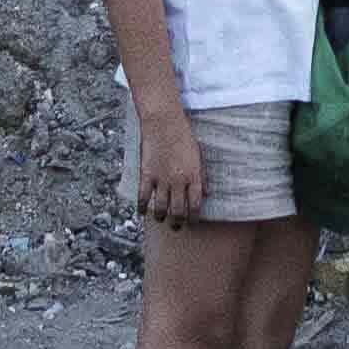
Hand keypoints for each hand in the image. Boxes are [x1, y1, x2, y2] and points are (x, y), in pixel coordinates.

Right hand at [130, 109, 212, 227]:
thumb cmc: (184, 136)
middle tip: (176, 226)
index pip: (195, 205)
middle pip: (178, 210)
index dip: (194, 218)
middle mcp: (178, 180)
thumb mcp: (199, 155)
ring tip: (161, 219)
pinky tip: (142, 211)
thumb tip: (206, 194)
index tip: (192, 223)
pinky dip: (142, 207)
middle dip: (177, 223)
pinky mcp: (147, 173)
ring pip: (160, 207)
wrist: (164, 122)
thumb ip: (203, 177)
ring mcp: (161, 178)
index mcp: (194, 176)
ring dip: (161, 217)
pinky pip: (143, 196)